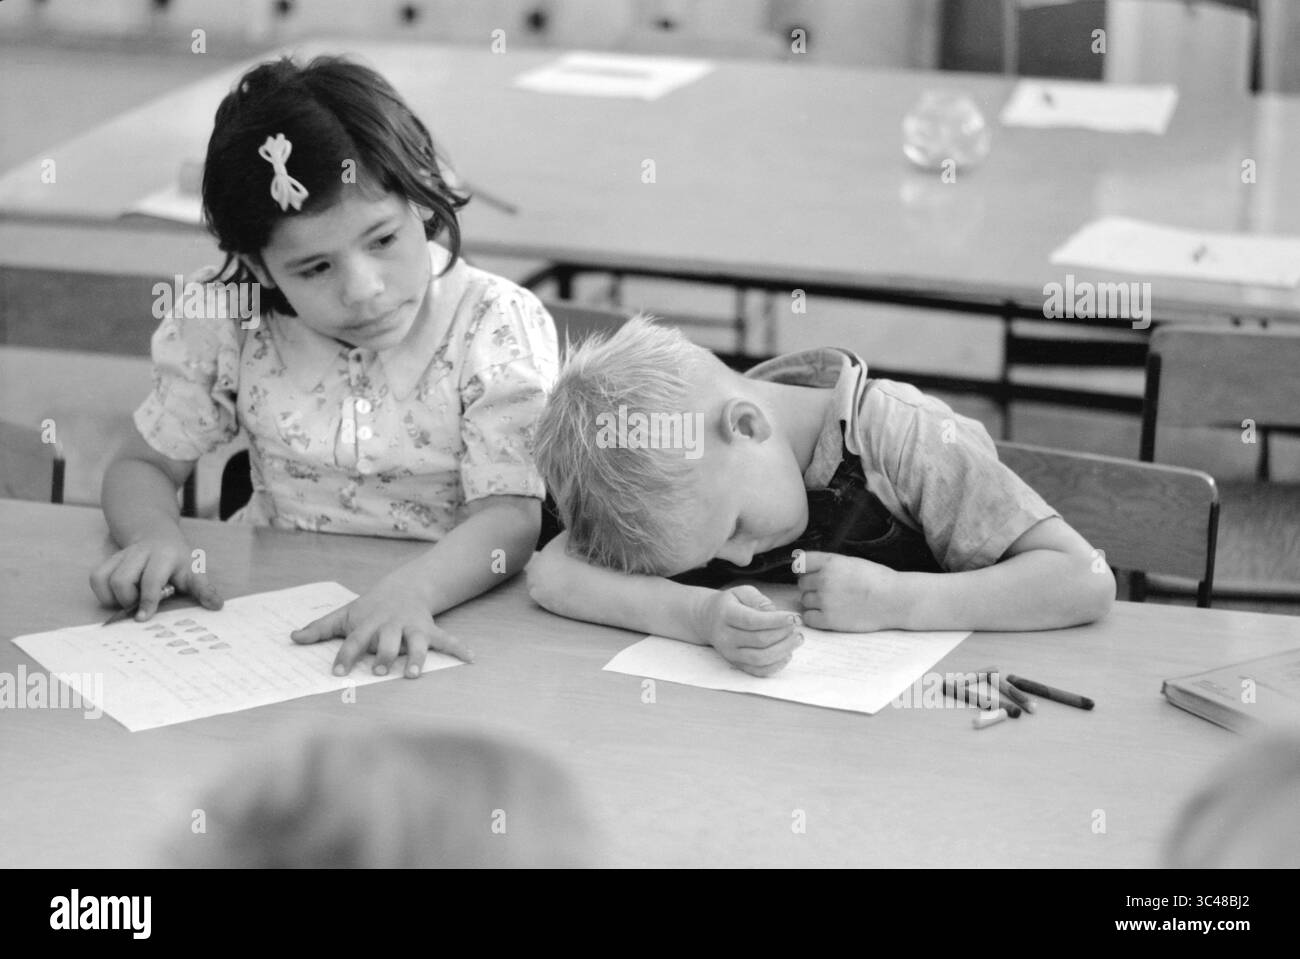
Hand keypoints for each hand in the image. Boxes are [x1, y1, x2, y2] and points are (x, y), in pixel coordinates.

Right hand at [90, 534, 223, 620]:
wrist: (158, 535)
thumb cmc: (178, 560)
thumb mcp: (194, 571)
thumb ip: (203, 589)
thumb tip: (217, 606)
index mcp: (165, 556)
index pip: (151, 580)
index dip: (147, 600)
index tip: (143, 618)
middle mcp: (140, 552)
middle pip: (122, 581)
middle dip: (129, 600)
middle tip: (141, 605)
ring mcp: (122, 554)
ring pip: (105, 579)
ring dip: (115, 597)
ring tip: (132, 599)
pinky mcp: (108, 559)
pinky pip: (96, 578)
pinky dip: (103, 592)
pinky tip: (118, 596)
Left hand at [291, 574, 472, 677]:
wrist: (405, 586)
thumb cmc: (370, 607)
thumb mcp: (345, 614)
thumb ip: (320, 628)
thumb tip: (292, 638)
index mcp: (368, 624)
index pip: (354, 641)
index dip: (345, 656)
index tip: (338, 673)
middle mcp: (390, 626)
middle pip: (387, 642)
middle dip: (384, 655)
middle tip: (378, 670)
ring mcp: (411, 628)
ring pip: (416, 643)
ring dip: (416, 658)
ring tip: (414, 674)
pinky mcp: (430, 629)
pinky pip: (446, 639)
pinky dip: (460, 648)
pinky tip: (471, 658)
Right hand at [691, 585, 803, 676]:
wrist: (708, 620)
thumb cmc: (730, 604)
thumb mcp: (742, 592)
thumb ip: (758, 600)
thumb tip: (774, 613)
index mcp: (726, 615)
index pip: (753, 621)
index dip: (776, 621)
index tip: (794, 617)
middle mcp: (725, 637)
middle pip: (759, 640)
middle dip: (783, 634)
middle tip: (798, 627)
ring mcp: (730, 653)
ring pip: (760, 658)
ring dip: (783, 650)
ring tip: (797, 639)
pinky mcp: (736, 664)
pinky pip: (758, 671)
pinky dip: (776, 666)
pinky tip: (787, 654)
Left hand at [796, 551, 900, 631]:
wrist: (895, 599)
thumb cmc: (878, 580)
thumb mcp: (851, 562)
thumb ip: (829, 564)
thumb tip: (806, 569)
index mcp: (830, 562)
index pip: (800, 563)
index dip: (804, 570)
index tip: (810, 575)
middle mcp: (824, 580)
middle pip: (801, 584)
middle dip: (812, 587)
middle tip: (830, 591)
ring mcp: (825, 600)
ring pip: (805, 600)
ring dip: (814, 602)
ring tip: (833, 603)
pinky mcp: (829, 619)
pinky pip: (808, 618)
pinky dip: (815, 617)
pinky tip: (829, 615)